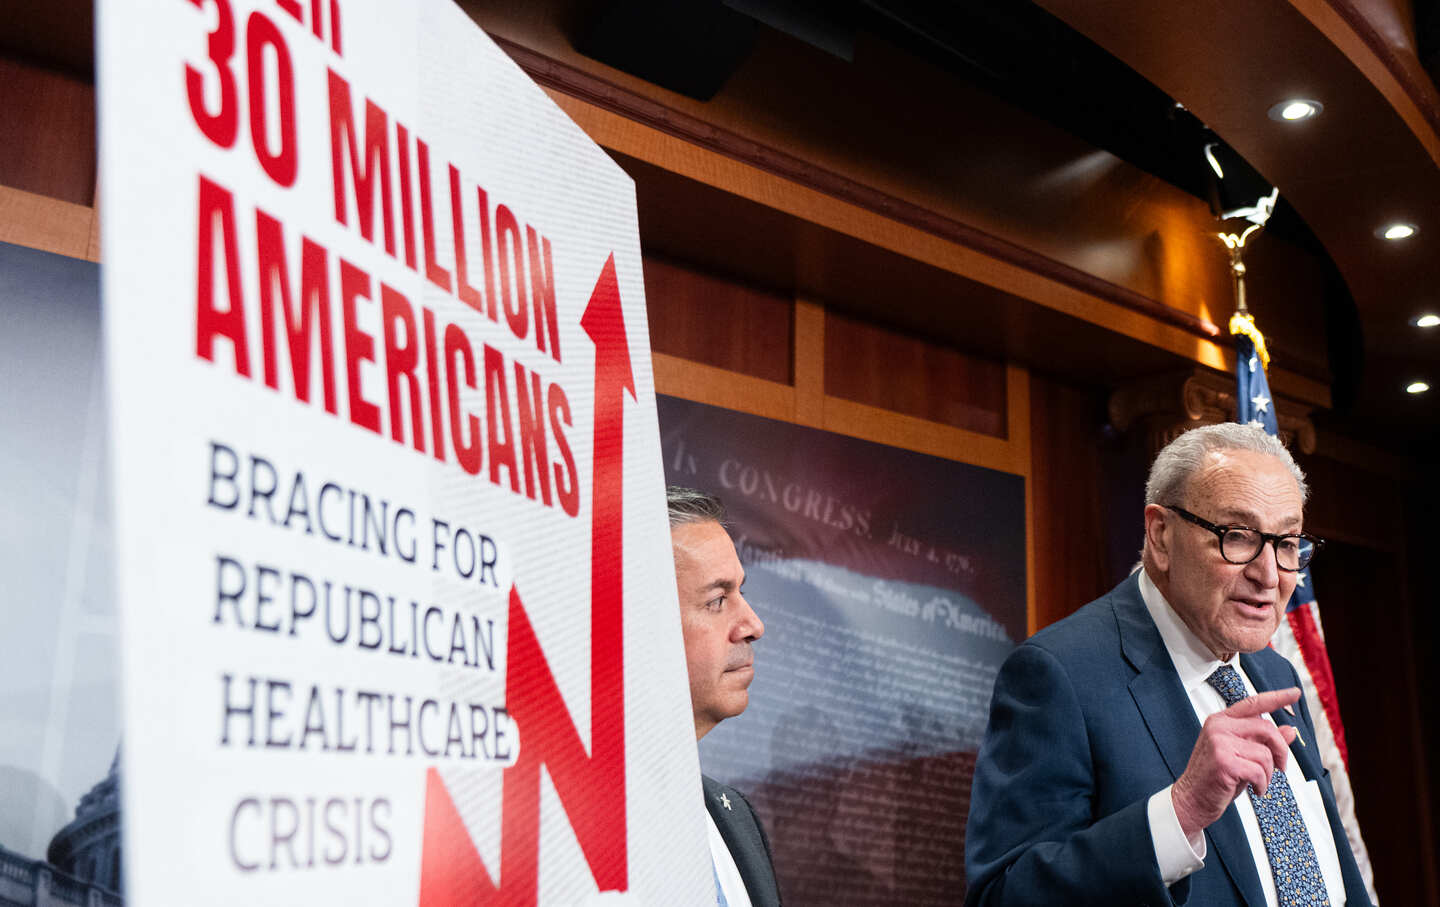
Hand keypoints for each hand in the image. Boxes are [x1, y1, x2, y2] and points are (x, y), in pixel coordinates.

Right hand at [1171, 687, 1300, 837]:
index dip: (1277, 698)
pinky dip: (1262, 784)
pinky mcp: (1224, 761)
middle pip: (1266, 728)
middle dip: (1281, 751)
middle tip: (1281, 767)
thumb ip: (1264, 741)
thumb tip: (1289, 730)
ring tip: (1258, 782)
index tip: (1295, 693)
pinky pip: (1259, 771)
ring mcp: (1219, 743)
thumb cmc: (1216, 778)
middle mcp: (1218, 727)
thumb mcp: (1242, 755)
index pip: (1253, 704)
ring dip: (1268, 774)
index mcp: (1221, 721)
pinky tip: (1254, 789)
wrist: (1192, 799)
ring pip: (1265, 753)